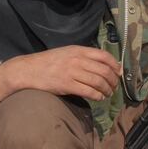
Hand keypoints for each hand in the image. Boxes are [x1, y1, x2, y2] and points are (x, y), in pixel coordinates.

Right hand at [0, 45, 121, 103]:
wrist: (28, 70)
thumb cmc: (48, 62)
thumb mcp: (66, 53)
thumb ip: (82, 56)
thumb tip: (100, 64)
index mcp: (78, 50)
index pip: (104, 56)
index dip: (115, 65)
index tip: (119, 73)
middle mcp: (77, 59)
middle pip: (104, 70)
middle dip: (113, 80)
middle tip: (114, 87)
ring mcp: (72, 72)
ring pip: (98, 82)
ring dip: (107, 89)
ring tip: (108, 94)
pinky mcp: (67, 85)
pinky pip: (89, 91)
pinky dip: (97, 96)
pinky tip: (99, 98)